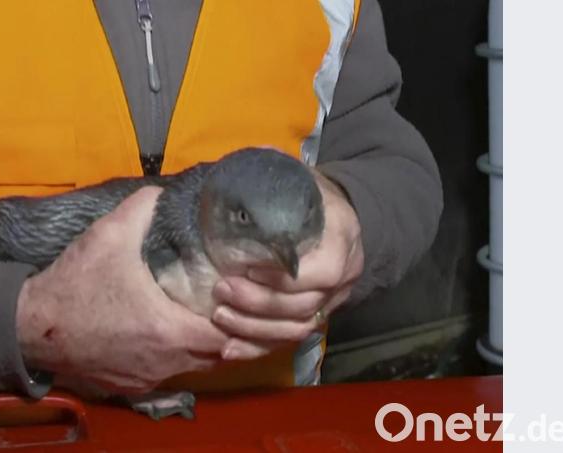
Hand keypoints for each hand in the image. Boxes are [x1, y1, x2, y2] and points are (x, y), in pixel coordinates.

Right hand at [16, 187, 227, 393]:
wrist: (30, 327)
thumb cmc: (74, 283)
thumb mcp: (109, 235)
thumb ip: (142, 209)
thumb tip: (164, 191)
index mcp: (168, 330)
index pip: (228, 335)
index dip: (238, 316)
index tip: (234, 293)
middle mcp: (164, 363)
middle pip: (217, 357)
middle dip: (226, 333)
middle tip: (224, 304)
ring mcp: (147, 378)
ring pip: (193, 368)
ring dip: (201, 347)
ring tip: (200, 316)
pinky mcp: (129, 386)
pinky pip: (167, 375)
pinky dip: (175, 358)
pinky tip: (166, 335)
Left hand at [211, 170, 364, 359]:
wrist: (342, 217)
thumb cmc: (311, 195)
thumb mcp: (298, 177)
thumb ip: (274, 174)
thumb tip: (242, 167)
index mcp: (341, 238)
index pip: (321, 271)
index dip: (283, 276)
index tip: (246, 266)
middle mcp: (342, 277)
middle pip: (304, 305)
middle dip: (259, 303)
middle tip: (222, 290)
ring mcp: (331, 301)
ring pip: (296, 329)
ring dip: (254, 329)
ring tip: (219, 316)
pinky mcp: (316, 317)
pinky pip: (288, 342)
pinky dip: (257, 347)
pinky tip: (228, 347)